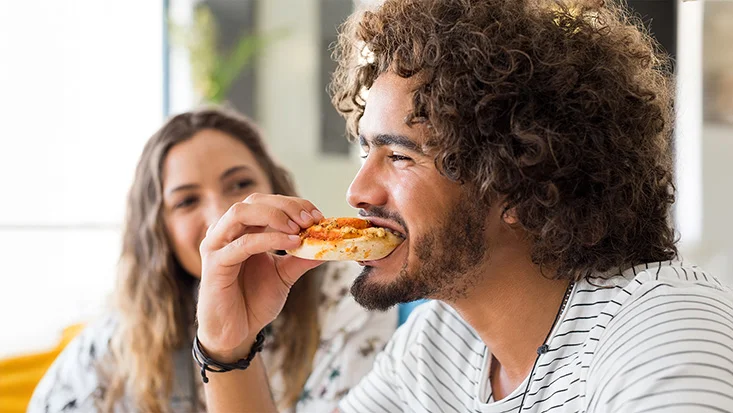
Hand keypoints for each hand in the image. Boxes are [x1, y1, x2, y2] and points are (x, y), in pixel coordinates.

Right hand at [196, 193, 323, 360]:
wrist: (236, 333)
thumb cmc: (253, 301)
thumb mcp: (284, 275)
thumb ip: (302, 258)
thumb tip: (328, 245)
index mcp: (241, 230)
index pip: (266, 202)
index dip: (293, 204)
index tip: (318, 215)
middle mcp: (226, 232)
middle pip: (254, 200)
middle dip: (286, 206)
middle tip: (311, 219)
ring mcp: (217, 245)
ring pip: (241, 213)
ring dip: (274, 215)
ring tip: (299, 228)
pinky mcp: (215, 264)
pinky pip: (243, 244)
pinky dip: (269, 239)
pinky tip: (291, 243)